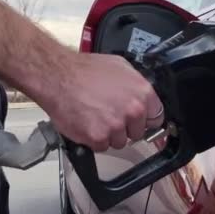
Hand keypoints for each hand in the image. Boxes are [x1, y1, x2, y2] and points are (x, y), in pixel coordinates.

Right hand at [39, 53, 163, 151]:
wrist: (58, 76)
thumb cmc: (84, 70)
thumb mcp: (120, 67)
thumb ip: (135, 85)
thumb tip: (143, 97)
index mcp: (143, 92)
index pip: (156, 118)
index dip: (145, 120)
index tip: (139, 122)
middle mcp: (133, 110)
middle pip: (137, 133)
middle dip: (125, 127)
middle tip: (109, 115)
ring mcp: (116, 125)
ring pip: (119, 142)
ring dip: (108, 134)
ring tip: (95, 117)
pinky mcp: (98, 137)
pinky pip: (101, 147)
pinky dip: (93, 139)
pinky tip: (86, 123)